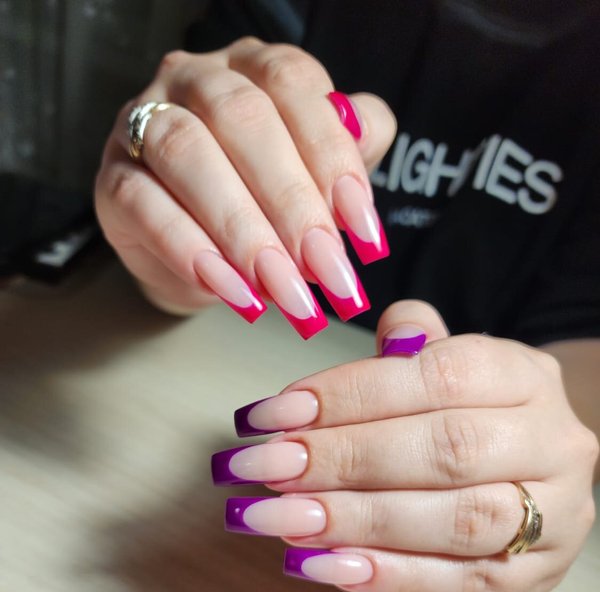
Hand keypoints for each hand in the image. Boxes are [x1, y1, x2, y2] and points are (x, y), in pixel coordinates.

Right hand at [94, 39, 395, 335]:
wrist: (200, 254)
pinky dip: (193, 251)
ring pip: (189, 155)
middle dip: (292, 203)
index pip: (294, 87)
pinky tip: (233, 290)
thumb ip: (349, 148)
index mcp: (252, 67)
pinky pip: (146, 206)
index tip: (363, 229)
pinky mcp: (114, 180)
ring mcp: (144, 124)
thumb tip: (369, 133)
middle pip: (243, 119)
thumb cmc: (262, 200)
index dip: (332, 156)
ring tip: (282, 288)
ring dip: (243, 229)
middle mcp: (195, 81)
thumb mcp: (314, 173)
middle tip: (325, 269)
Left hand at [213, 300, 598, 591]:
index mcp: (526, 377)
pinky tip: (322, 564)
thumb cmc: (473, 416)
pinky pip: (459, 582)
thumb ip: (410, 349)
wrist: (543, 475)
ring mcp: (555, 517)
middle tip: (264, 468)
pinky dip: (387, 576)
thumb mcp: (452, 366)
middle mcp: (553, 443)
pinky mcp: (533, 579)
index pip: (439, 376)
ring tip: (280, 519)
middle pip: (446, 450)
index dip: (350, 393)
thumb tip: (377, 345)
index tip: (274, 413)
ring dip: (357, 521)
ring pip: (456, 520)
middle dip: (344, 459)